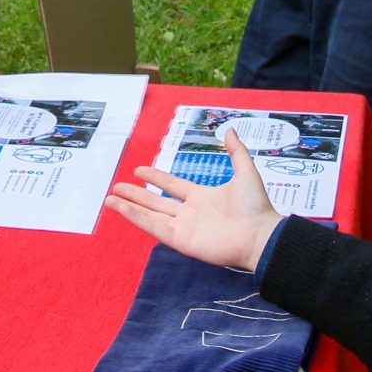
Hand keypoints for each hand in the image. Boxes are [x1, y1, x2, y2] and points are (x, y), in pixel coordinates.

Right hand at [105, 129, 284, 272]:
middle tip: (116, 186)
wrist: (261, 235)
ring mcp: (184, 228)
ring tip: (110, 199)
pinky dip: (136, 218)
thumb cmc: (256, 207)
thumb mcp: (246, 172)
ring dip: (129, 207)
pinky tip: (122, 209)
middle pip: (155, 202)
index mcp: (202, 198)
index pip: (172, 186)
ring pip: (150, 215)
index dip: (156, 178)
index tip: (139, 170)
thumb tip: (230, 129)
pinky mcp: (181, 241)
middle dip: (136, 194)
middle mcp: (189, 213)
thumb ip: (236, 152)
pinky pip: (154, 228)